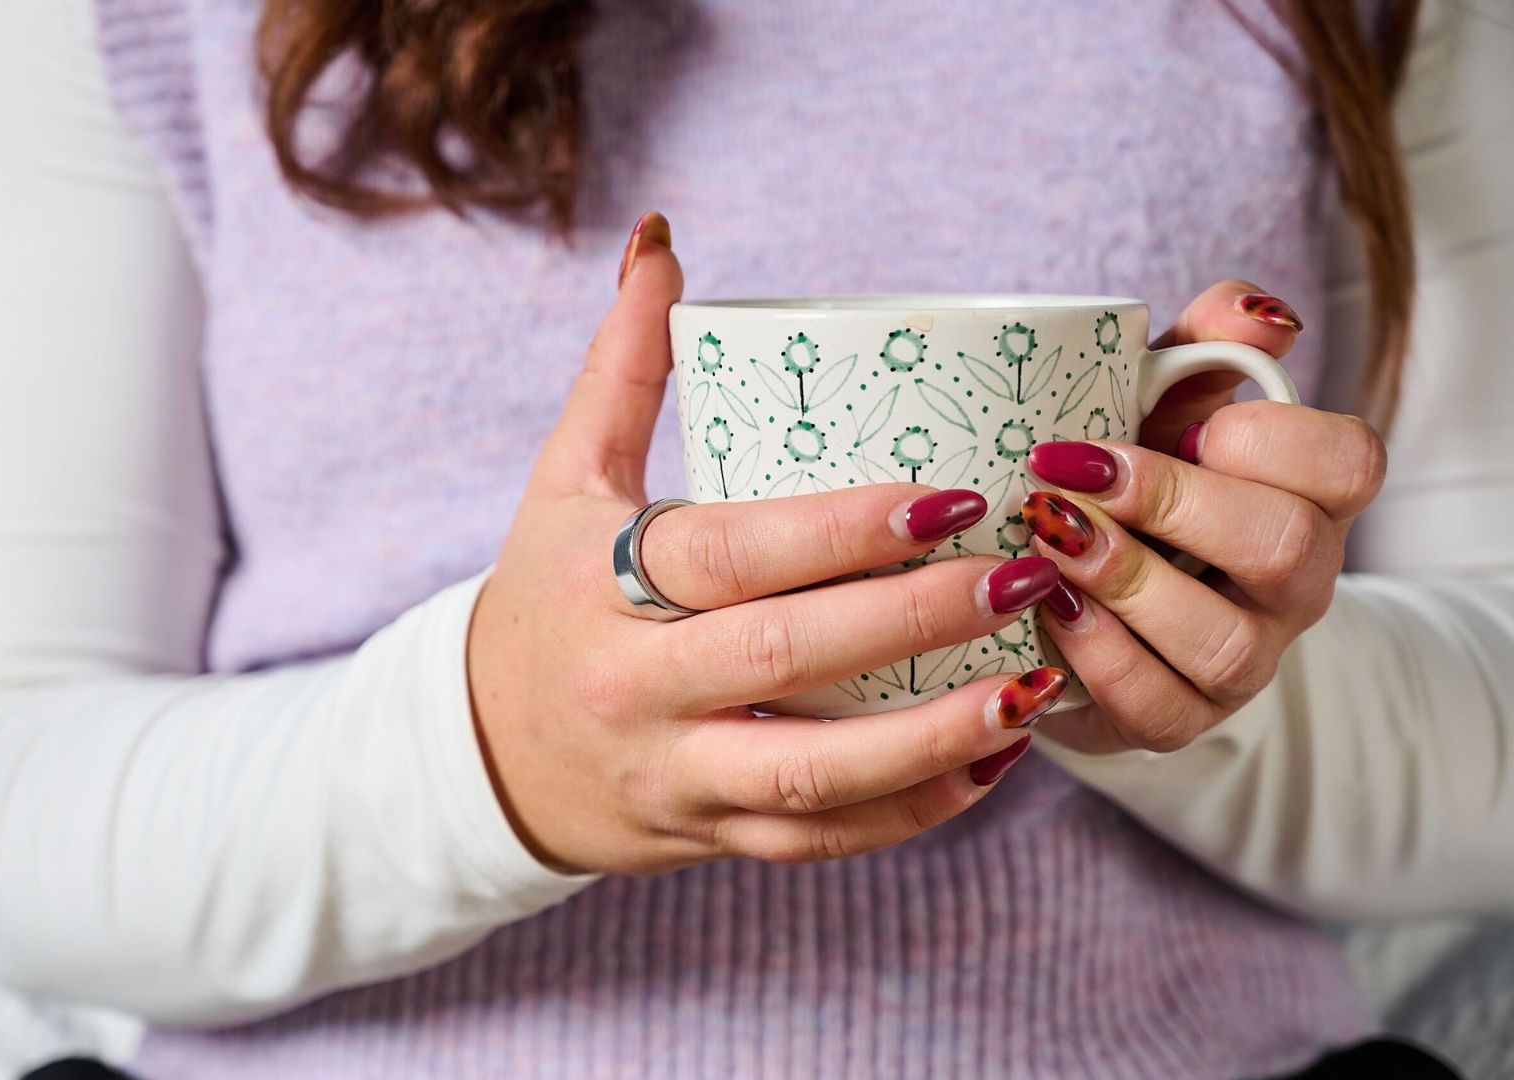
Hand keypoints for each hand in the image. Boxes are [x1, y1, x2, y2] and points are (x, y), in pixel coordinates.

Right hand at [467, 214, 1066, 874]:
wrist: (483, 751)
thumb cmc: (546, 593)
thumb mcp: (563, 477)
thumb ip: (621, 365)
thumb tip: (661, 242)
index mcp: (601, 583)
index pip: (733, 556)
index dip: (844, 530)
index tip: (950, 497)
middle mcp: (633, 686)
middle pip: (786, 659)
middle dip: (915, 619)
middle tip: (1022, 574)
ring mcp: (671, 773)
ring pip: (812, 775)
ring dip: (931, 739)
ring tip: (1030, 688)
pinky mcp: (705, 836)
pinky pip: (819, 839)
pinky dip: (911, 812)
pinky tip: (990, 761)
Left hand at [1019, 280, 1387, 753]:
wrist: (1073, 590)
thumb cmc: (1131, 475)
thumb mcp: (1164, 396)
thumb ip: (1209, 343)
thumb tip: (1260, 312)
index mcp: (1310, 494)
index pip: (1352, 461)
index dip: (1273, 438)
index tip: (1189, 419)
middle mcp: (1297, 583)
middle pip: (1284, 546)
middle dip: (1171, 501)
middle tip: (1070, 468)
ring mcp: (1247, 661)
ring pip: (1221, 640)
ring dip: (1124, 580)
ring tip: (1046, 536)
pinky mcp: (1181, 720)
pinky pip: (1158, 705)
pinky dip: (1096, 654)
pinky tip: (1047, 605)